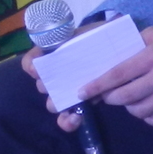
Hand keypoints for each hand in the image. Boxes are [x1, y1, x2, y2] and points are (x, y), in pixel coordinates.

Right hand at [19, 15, 108, 131]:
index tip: (38, 69)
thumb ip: (77, 36)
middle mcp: (55, 73)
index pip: (31, 62)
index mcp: (52, 54)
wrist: (121, 50)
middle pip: (41, 85)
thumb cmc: (101, 38)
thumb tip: (68, 43)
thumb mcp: (88, 31)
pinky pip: (66, 118)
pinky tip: (76, 119)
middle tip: (59, 86)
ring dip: (58, 105)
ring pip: (52, 104)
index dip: (31, 66)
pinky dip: (67, 121)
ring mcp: (66, 91)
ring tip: (70, 106)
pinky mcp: (79, 105)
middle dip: (49, 87)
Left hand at [80, 16, 152, 127]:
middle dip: (110, 98)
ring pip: (139, 111)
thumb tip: (108, 58)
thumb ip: (133, 45)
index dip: (97, 86)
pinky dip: (146, 116)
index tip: (82, 92)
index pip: (117, 74)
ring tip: (128, 98)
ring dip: (128, 107)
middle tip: (106, 95)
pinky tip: (146, 107)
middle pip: (125, 97)